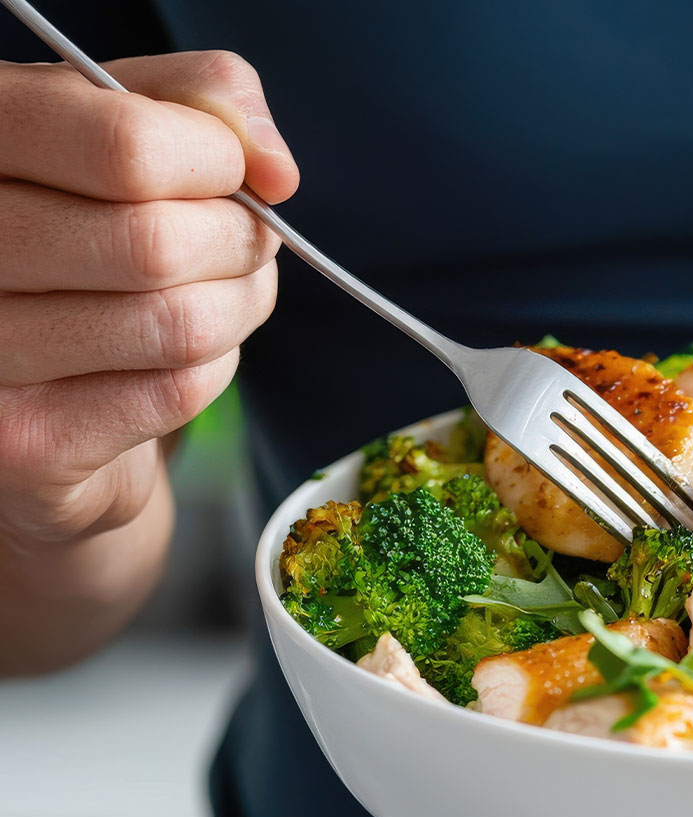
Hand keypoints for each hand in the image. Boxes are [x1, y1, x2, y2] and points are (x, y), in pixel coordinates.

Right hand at [0, 52, 297, 669]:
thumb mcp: (132, 134)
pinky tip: (189, 353)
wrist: (45, 378)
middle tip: (246, 248)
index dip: (217, 160)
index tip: (238, 175)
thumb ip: (205, 105)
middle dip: (239, 247)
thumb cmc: (92, 239)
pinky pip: (175, 393)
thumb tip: (275, 168)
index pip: (124, 145)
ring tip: (227, 297)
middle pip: (157, 244)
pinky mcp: (23, 443)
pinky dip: (215, 368)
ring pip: (177, 325)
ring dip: (237, 310)